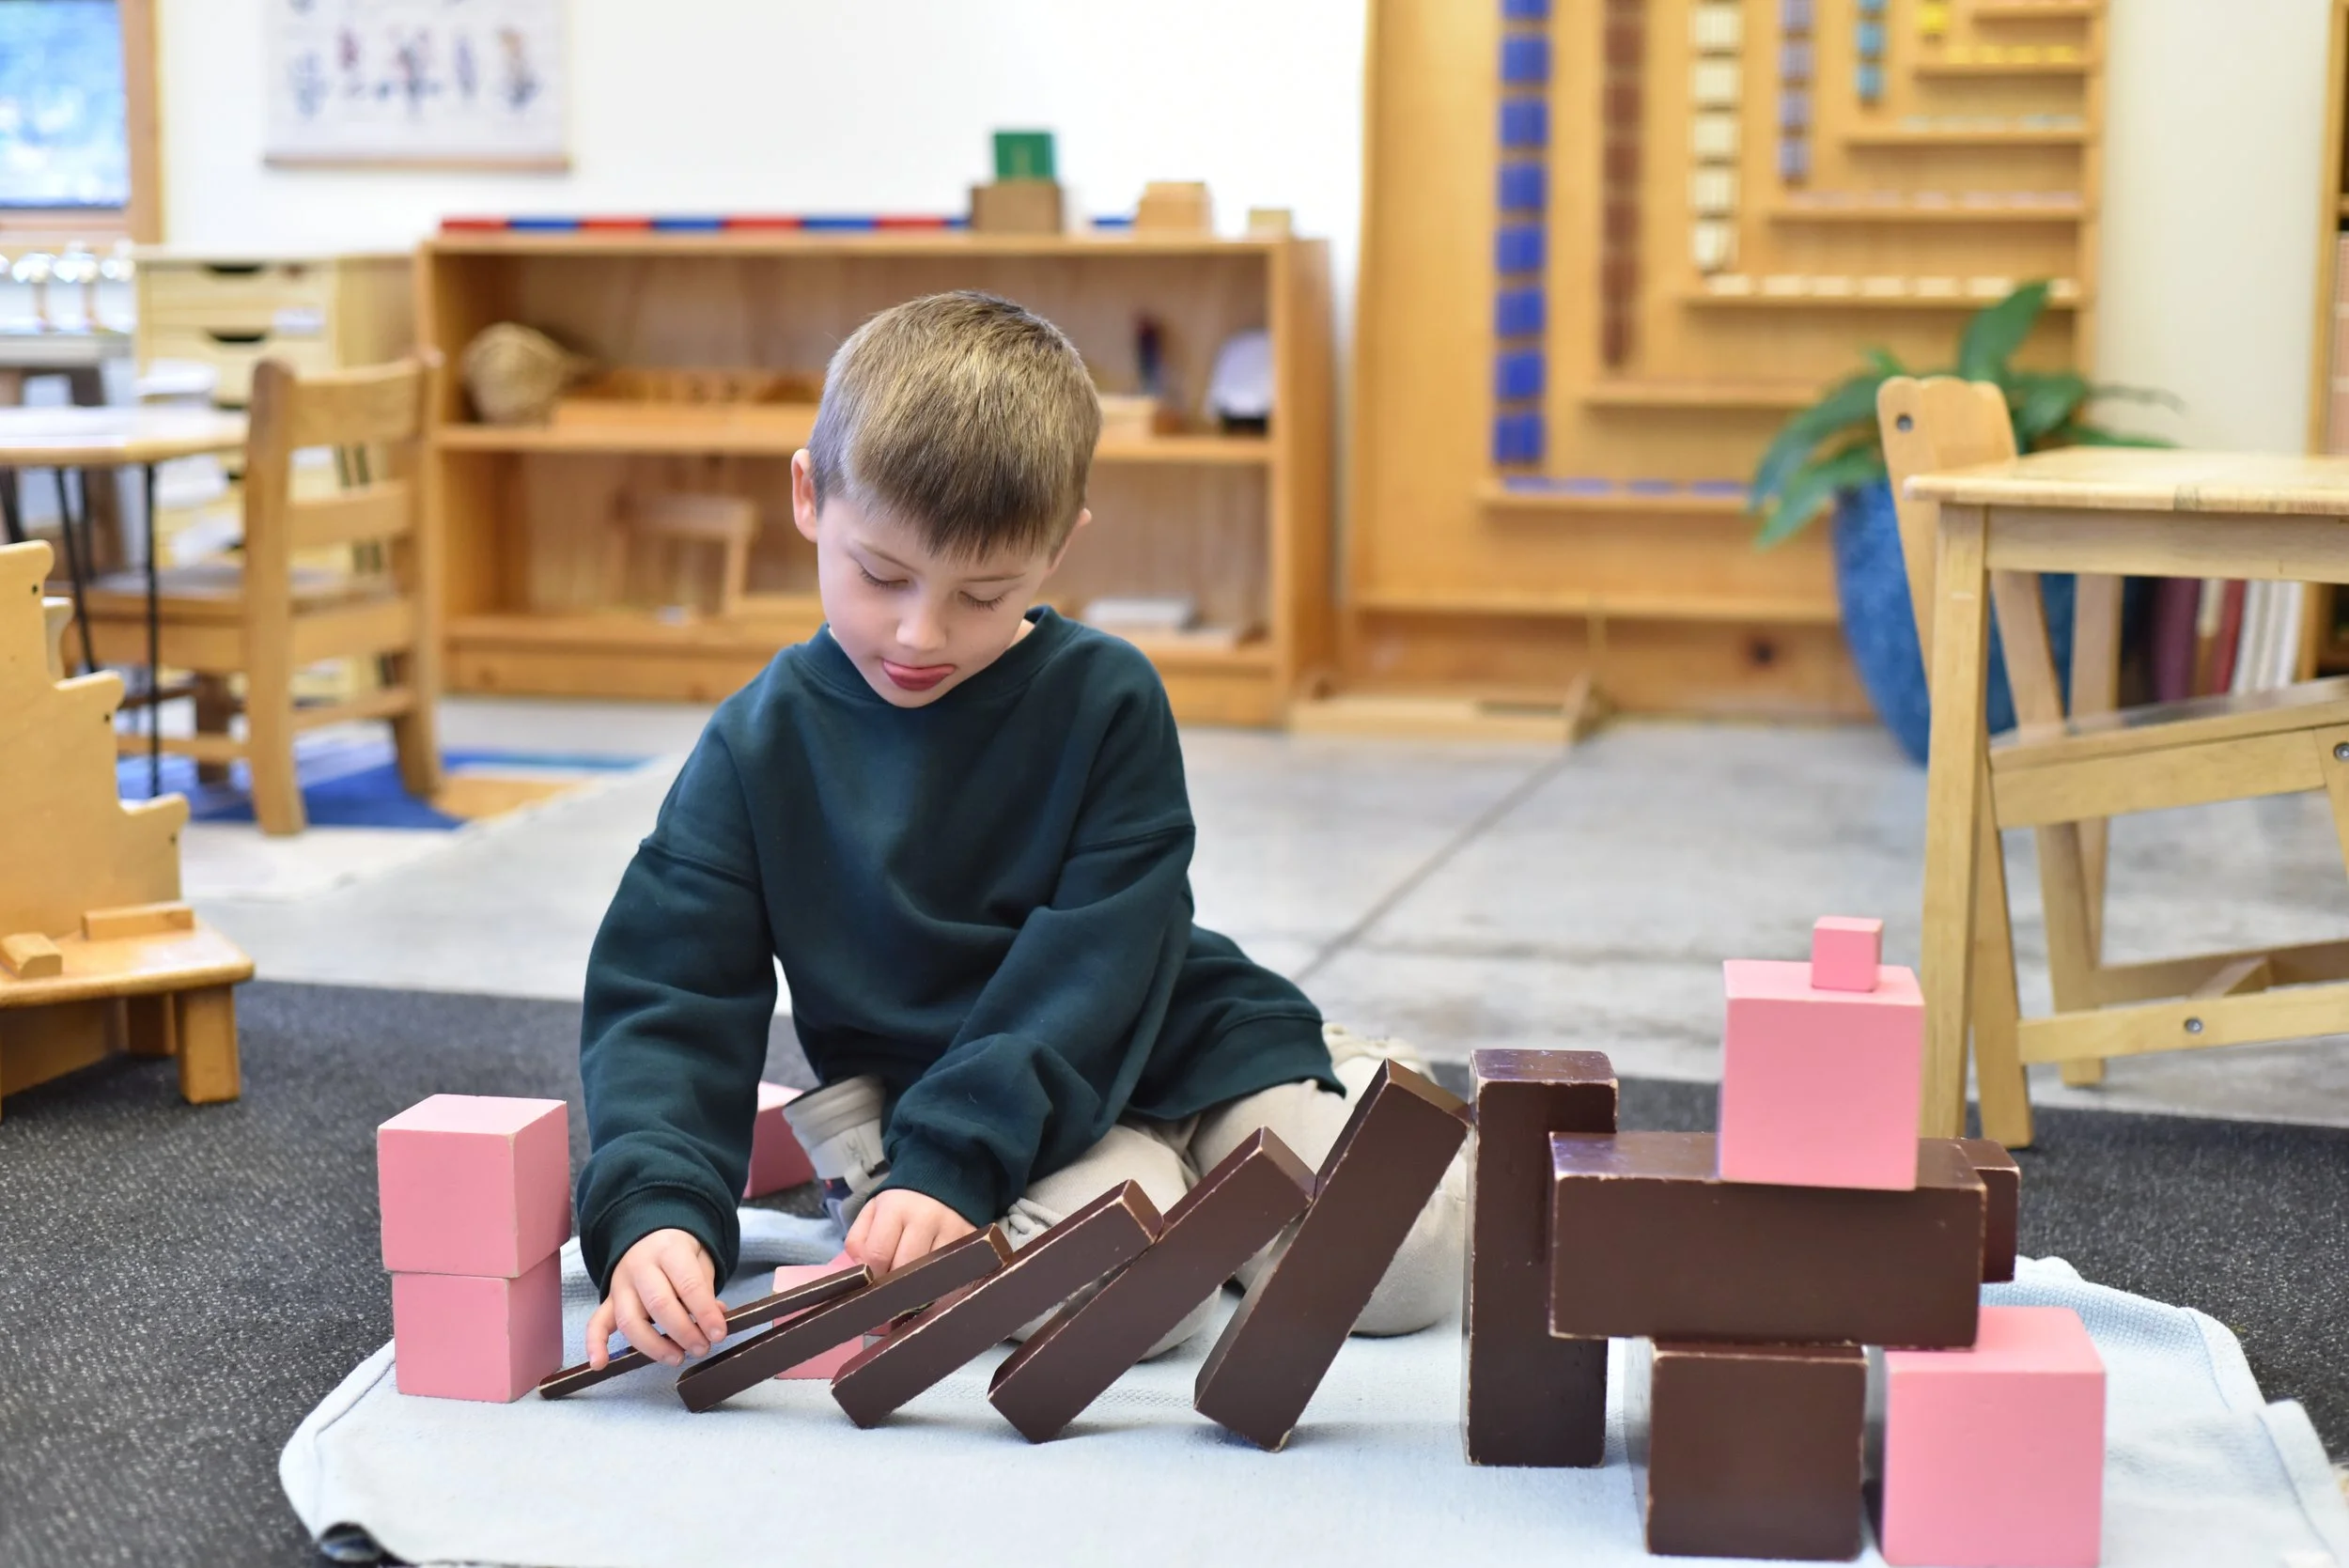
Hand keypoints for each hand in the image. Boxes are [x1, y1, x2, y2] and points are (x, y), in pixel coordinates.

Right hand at [584, 1228, 727, 1369]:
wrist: (648, 1234)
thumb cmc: (678, 1253)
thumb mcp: (700, 1260)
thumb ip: (705, 1289)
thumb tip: (717, 1319)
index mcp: (668, 1250)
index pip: (688, 1284)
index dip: (705, 1313)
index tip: (719, 1333)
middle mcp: (640, 1266)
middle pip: (659, 1304)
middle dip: (684, 1332)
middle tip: (703, 1348)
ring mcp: (620, 1285)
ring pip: (629, 1321)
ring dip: (654, 1346)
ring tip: (678, 1358)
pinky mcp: (608, 1301)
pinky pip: (596, 1323)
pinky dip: (595, 1345)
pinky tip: (599, 1364)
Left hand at [845, 1189, 976, 1274]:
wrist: (945, 1177)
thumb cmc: (903, 1201)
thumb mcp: (874, 1210)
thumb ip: (858, 1239)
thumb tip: (861, 1271)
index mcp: (896, 1207)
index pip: (877, 1255)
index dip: (872, 1275)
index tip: (873, 1280)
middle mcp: (926, 1217)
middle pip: (905, 1269)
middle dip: (894, 1283)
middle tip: (892, 1285)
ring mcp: (952, 1229)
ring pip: (930, 1275)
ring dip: (918, 1285)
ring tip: (912, 1282)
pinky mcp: (971, 1239)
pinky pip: (953, 1272)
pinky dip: (941, 1281)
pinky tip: (933, 1277)